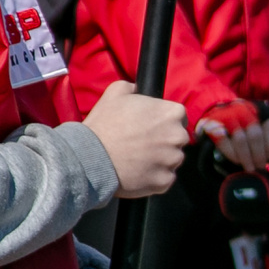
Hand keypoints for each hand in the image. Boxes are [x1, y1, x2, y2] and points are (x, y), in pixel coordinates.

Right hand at [83, 81, 187, 196]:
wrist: (89, 156)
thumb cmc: (104, 123)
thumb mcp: (115, 93)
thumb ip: (132, 87)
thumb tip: (137, 89)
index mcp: (172, 113)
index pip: (178, 116)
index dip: (164, 120)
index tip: (151, 125)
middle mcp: (178, 137)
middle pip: (177, 138)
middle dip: (164, 140)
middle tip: (142, 143)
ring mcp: (172, 160)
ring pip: (172, 159)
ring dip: (160, 159)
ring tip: (137, 158)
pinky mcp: (165, 181)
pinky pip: (165, 178)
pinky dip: (154, 177)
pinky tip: (138, 172)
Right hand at [201, 109, 268, 169]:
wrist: (218, 116)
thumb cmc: (248, 128)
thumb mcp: (267, 128)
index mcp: (261, 111)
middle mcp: (245, 111)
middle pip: (256, 135)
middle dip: (260, 155)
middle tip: (262, 166)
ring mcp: (228, 117)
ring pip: (240, 140)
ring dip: (247, 158)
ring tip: (251, 168)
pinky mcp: (213, 126)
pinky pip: (224, 142)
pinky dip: (232, 155)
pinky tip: (238, 161)